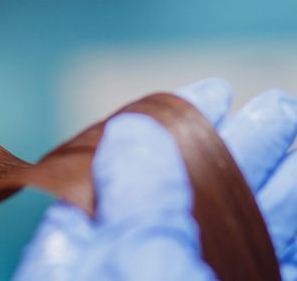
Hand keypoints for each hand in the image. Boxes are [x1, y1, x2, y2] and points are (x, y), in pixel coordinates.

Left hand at [14, 79, 296, 280]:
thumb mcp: (134, 263)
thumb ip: (135, 203)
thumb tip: (132, 131)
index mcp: (77, 256)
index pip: (121, 173)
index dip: (170, 127)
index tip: (213, 91)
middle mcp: (123, 268)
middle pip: (184, 198)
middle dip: (233, 150)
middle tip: (275, 105)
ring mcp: (172, 280)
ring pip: (228, 231)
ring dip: (267, 184)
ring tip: (292, 129)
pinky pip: (260, 265)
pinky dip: (282, 234)